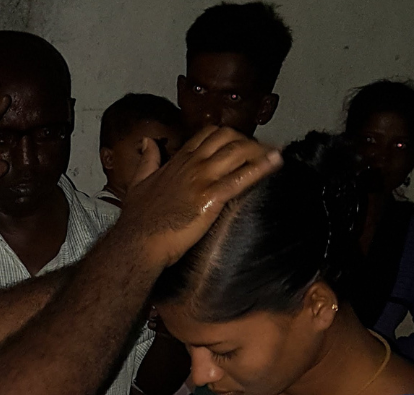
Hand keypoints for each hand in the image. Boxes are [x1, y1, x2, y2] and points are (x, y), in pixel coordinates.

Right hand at [117, 126, 281, 269]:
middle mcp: (193, 164)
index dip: (227, 136)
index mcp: (179, 160)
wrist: (139, 241)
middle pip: (227, 137)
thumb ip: (147, 160)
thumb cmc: (138, 219)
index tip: (239, 144)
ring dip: (260, 151)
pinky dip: (261, 168)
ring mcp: (203, 179)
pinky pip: (241, 178)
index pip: (208, 135)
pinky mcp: (211, 198)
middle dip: (247, 141)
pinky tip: (276, 162)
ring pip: (238, 152)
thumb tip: (147, 142)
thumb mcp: (138, 182)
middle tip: (260, 151)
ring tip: (275, 154)